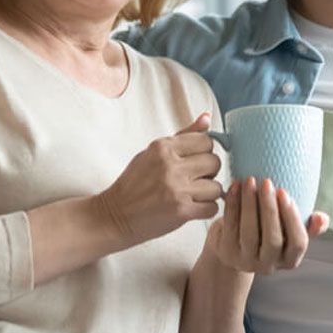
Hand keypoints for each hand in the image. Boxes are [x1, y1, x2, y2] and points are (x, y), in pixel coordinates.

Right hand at [96, 113, 222, 245]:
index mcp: (163, 147)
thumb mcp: (153, 153)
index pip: (206, 140)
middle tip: (195, 180)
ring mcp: (176, 189)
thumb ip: (183, 135)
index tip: (195, 161)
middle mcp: (170, 165)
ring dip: (209, 193)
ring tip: (193, 195)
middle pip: (214, 162)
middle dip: (209, 172)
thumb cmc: (134, 184)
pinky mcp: (181, 211)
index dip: (205, 152)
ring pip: (216, 187)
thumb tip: (207, 117)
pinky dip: (206, 209)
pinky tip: (193, 208)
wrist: (115, 215)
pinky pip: (212, 207)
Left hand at [206, 176, 328, 274]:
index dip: (293, 219)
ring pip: (249, 232)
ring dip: (249, 204)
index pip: (298, 243)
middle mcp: (269, 265)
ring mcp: (246, 261)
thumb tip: (322, 218)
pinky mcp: (227, 252)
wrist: (235, 244)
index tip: (285, 193)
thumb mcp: (290, 231)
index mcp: (290, 260)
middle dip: (270, 209)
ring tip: (250, 180)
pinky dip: (232, 204)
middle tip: (267, 182)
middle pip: (273, 239)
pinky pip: (230, 225)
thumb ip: (309, 225)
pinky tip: (235, 186)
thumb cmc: (269, 231)